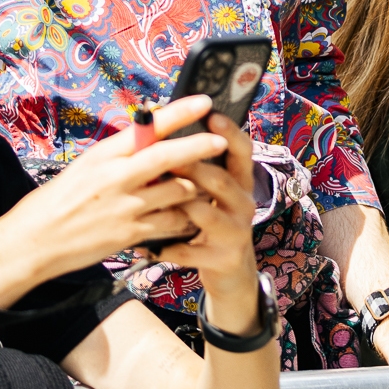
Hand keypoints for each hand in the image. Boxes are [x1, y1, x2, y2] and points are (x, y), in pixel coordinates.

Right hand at [0, 98, 241, 305]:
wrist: (33, 241)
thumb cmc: (58, 200)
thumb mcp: (86, 167)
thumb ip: (118, 154)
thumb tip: (148, 134)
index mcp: (105, 155)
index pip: (148, 128)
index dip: (179, 112)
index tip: (204, 101)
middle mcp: (116, 178)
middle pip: (168, 157)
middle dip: (199, 147)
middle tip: (221, 139)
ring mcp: (126, 208)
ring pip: (176, 192)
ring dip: (196, 186)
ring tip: (209, 181)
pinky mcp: (130, 235)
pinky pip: (170, 224)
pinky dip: (184, 218)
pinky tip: (192, 215)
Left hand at [153, 112, 266, 334]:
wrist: (230, 274)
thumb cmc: (211, 222)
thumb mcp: (212, 193)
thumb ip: (195, 166)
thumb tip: (163, 126)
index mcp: (240, 181)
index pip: (242, 150)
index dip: (230, 132)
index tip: (212, 113)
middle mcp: (244, 203)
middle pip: (219, 178)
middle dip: (191, 166)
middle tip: (163, 156)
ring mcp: (236, 232)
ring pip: (203, 211)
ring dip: (175, 204)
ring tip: (150, 199)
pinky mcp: (224, 258)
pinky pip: (188, 248)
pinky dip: (164, 247)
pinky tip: (143, 246)